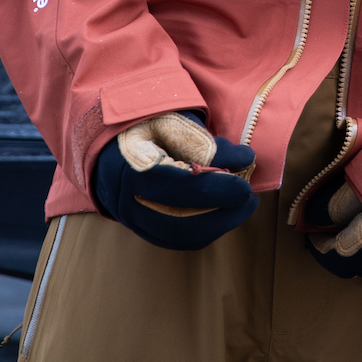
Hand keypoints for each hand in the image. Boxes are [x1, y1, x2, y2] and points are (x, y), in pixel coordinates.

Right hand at [94, 112, 256, 249]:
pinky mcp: (139, 228)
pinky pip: (174, 239)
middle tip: (250, 200)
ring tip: (242, 208)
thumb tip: (245, 160)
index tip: (246, 185)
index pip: (180, 185)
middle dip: (222, 214)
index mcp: (134, 165)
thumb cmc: (147, 127)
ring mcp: (131, 218)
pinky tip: (223, 217)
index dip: (217, 188)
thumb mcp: (172, 122)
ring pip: (178, 235)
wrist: (111, 143)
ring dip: (217, 226)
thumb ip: (206, 142)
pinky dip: (202, 232)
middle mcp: (128, 199)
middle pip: (180, 219)